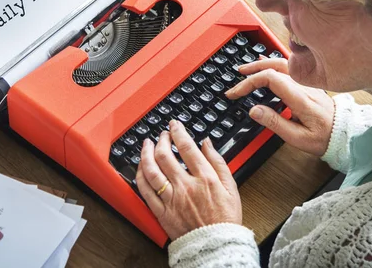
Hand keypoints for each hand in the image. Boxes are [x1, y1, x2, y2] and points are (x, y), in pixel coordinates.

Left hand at [136, 120, 241, 239]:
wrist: (216, 245)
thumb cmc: (225, 218)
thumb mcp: (231, 186)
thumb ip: (218, 161)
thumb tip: (207, 143)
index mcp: (204, 178)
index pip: (187, 147)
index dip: (178, 131)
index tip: (174, 125)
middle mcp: (186, 186)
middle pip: (165, 155)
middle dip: (161, 140)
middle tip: (161, 134)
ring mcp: (171, 199)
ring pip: (151, 170)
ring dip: (146, 153)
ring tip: (146, 144)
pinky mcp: (161, 212)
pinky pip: (145, 191)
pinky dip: (140, 175)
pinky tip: (141, 167)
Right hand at [226, 58, 334, 156]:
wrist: (345, 134)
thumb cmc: (324, 138)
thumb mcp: (298, 138)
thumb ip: (275, 123)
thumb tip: (254, 110)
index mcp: (300, 98)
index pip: (270, 79)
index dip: (249, 83)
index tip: (236, 93)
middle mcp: (303, 86)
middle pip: (275, 66)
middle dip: (252, 69)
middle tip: (237, 76)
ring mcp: (306, 83)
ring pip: (282, 63)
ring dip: (261, 64)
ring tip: (246, 69)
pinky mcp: (308, 84)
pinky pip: (288, 67)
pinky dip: (273, 64)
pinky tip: (266, 65)